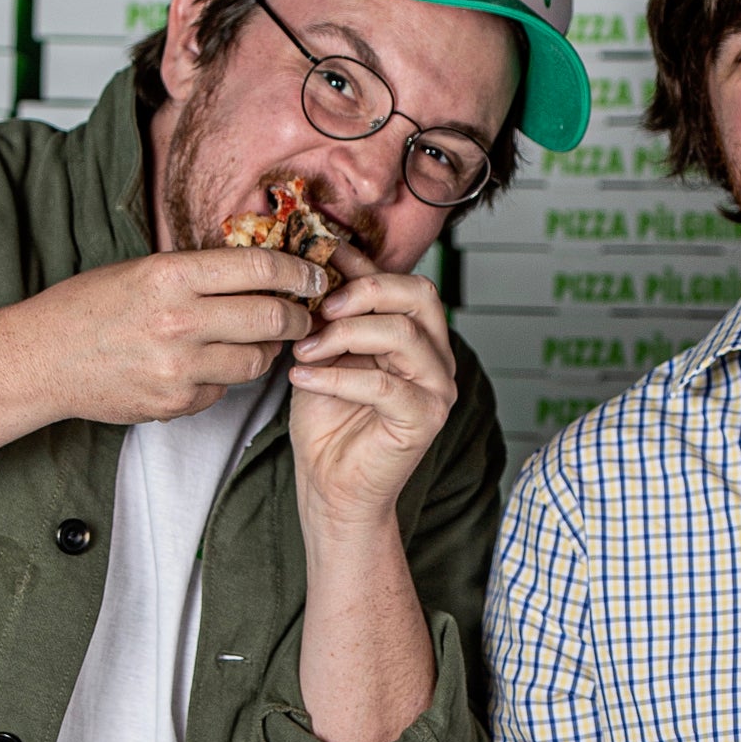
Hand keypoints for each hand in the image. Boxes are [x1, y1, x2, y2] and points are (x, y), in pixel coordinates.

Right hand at [13, 248, 332, 425]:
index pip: (259, 268)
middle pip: (271, 319)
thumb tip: (260, 270)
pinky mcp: (177, 402)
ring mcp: (179, 368)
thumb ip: (198, 273)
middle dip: (299, 318)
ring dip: (267, 351)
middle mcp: (179, 321)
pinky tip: (207, 365)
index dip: (298, 271)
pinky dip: (225, 378)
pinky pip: (224, 390)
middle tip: (303, 316)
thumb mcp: (141, 270)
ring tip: (259, 340)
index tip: (314, 275)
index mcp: (170, 276)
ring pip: (257, 361)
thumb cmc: (89, 308)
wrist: (42, 360)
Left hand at [287, 242, 457, 532]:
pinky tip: (302, 378)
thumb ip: (335, 312)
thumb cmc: (328, 421)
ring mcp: (437, 389)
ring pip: (402, 334)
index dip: (363, 266)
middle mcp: (437, 358)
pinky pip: (382, 384)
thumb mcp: (326, 351)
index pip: (406, 282)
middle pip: (418, 295)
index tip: (319, 261)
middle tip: (318, 309)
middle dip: (363, 292)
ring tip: (304, 350)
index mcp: (420, 336)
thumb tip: (324, 256)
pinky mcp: (425, 419)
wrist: (330, 485)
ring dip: (343, 335)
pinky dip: (336, 377)